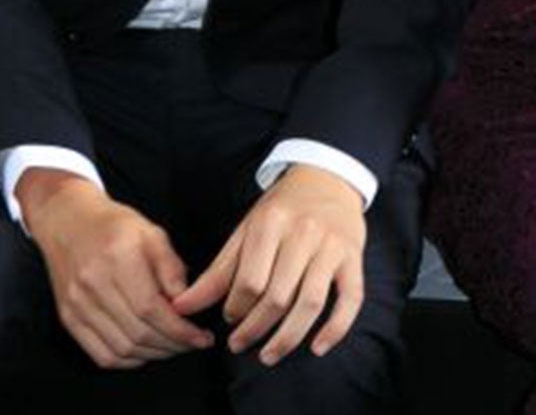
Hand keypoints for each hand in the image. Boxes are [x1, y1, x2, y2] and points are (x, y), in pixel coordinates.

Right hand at [20, 170, 212, 368]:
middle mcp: (93, 285)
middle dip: (173, 345)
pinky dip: (128, 360)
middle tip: (193, 343)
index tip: (201, 337)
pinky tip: (146, 350)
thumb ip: (171, 268)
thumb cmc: (115, 227)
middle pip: (138, 333)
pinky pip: (101, 355)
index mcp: (118, 260)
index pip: (151, 309)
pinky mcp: (68, 319)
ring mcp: (77, 306)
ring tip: (174, 347)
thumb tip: (187, 303)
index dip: (180, 329)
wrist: (69, 223)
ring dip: (154, 354)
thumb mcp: (152, 234)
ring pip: (121, 349)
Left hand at [173, 164, 366, 364]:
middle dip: (254, 329)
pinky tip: (318, 348)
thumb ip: (217, 272)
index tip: (228, 318)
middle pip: (278, 296)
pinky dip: (336, 328)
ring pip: (311, 302)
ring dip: (288, 338)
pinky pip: (351, 298)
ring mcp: (332, 246)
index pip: (249, 281)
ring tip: (268, 356)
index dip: (234, 308)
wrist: (327, 179)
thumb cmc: (282, 210)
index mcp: (272, 224)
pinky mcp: (354, 257)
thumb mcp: (246, 231)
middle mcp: (304, 233)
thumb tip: (181, 307)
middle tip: (239, 345)